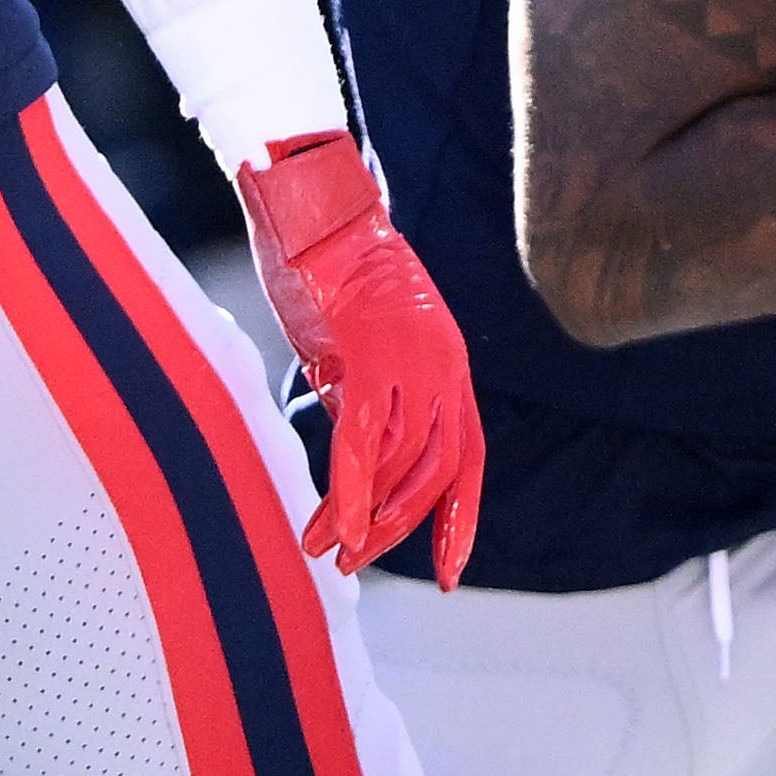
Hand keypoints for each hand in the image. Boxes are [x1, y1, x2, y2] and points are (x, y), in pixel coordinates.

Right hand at [237, 128, 486, 585]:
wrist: (309, 202)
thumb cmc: (324, 270)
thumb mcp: (355, 348)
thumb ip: (366, 399)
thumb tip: (355, 460)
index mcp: (447, 364)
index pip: (467, 458)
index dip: (458, 519)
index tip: (447, 573)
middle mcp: (443, 364)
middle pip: (438, 469)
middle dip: (402, 527)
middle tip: (357, 562)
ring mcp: (412, 356)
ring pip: (403, 461)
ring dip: (367, 518)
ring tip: (330, 550)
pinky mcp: (370, 350)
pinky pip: (365, 436)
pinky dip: (349, 488)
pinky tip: (331, 524)